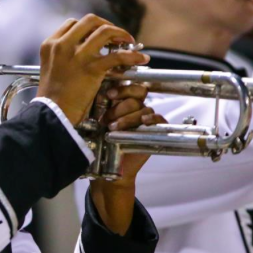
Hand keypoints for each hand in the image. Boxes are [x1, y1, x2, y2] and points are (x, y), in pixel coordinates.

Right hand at [36, 14, 149, 125]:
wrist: (52, 114)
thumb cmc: (52, 98)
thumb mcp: (51, 68)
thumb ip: (64, 56)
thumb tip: (83, 50)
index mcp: (51, 44)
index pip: (73, 24)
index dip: (90, 27)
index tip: (99, 35)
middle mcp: (62, 45)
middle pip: (90, 21)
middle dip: (107, 25)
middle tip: (116, 36)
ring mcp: (77, 55)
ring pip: (105, 31)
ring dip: (121, 34)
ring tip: (129, 42)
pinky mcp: (91, 68)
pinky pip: (117, 56)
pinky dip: (132, 56)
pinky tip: (140, 59)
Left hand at [90, 86, 165, 234]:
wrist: (107, 166)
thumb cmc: (99, 142)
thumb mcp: (95, 122)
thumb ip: (97, 105)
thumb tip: (93, 89)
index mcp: (121, 102)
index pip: (128, 86)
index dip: (121, 88)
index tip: (108, 94)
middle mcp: (134, 109)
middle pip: (137, 96)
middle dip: (121, 106)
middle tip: (107, 118)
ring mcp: (144, 120)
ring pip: (144, 109)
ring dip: (128, 117)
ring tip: (114, 128)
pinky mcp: (153, 131)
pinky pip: (159, 119)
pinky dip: (153, 119)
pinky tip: (143, 122)